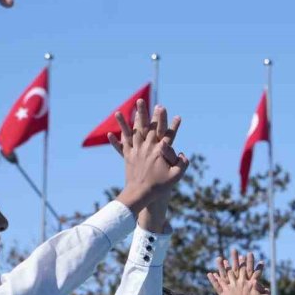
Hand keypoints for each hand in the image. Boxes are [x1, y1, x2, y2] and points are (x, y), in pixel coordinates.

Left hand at [113, 101, 188, 226]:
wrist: (139, 194)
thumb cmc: (159, 187)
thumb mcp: (175, 177)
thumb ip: (182, 164)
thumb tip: (182, 154)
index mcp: (159, 151)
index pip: (168, 134)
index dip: (173, 125)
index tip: (177, 115)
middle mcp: (147, 148)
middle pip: (148, 127)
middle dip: (148, 113)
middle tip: (143, 101)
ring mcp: (136, 151)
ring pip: (132, 132)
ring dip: (129, 121)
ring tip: (124, 111)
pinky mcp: (128, 158)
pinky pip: (122, 146)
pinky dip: (116, 140)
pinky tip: (111, 133)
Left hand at [206, 249, 270, 294]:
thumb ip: (266, 291)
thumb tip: (264, 285)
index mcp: (250, 284)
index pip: (252, 270)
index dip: (252, 262)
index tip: (251, 254)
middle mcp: (240, 283)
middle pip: (238, 268)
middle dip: (237, 259)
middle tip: (234, 250)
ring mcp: (231, 287)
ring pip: (226, 274)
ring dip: (222, 266)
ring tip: (220, 258)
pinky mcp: (224, 293)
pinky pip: (217, 285)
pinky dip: (213, 280)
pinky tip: (210, 274)